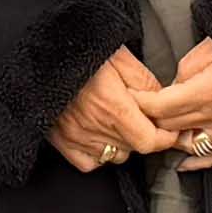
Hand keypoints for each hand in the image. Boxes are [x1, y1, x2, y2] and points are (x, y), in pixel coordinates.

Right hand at [46, 46, 174, 175]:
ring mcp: (76, 137)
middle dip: (143, 134)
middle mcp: (94, 126)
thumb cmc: (81, 49)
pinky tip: (100, 135)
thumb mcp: (121, 56)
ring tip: (117, 121)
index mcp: (113, 106)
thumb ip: (145, 82)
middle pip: (133, 148)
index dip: (164, 138)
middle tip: (139, 116)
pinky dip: (99, 154)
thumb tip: (161, 103)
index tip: (167, 129)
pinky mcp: (61, 141)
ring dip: (121, 143)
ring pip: (114, 156)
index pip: (149, 141)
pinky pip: (89, 163)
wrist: (44, 52)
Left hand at [131, 41, 211, 172]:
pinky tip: (184, 164)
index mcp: (206, 92)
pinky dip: (199, 163)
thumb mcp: (208, 48)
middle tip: (142, 113)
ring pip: (190, 145)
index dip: (140, 103)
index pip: (159, 106)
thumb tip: (172, 88)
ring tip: (163, 132)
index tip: (130, 98)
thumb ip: (185, 72)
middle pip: (170, 126)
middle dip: (152, 119)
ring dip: (174, 139)